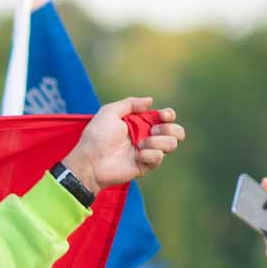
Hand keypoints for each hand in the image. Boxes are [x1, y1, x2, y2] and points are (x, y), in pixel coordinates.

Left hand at [60, 96, 185, 191]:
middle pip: (176, 132)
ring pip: (171, 144)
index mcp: (140, 123)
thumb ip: (130, 103)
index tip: (163, 115)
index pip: (165, 118)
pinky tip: (137, 155)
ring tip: (141, 144)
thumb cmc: (96, 136)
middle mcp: (146, 136)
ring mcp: (147, 152)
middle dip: (170, 129)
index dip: (169, 115)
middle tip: (152, 131)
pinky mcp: (145, 165)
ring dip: (159, 142)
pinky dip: (150, 154)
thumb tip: (150, 101)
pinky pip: (159, 158)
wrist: (90, 161)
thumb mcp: (110, 112)